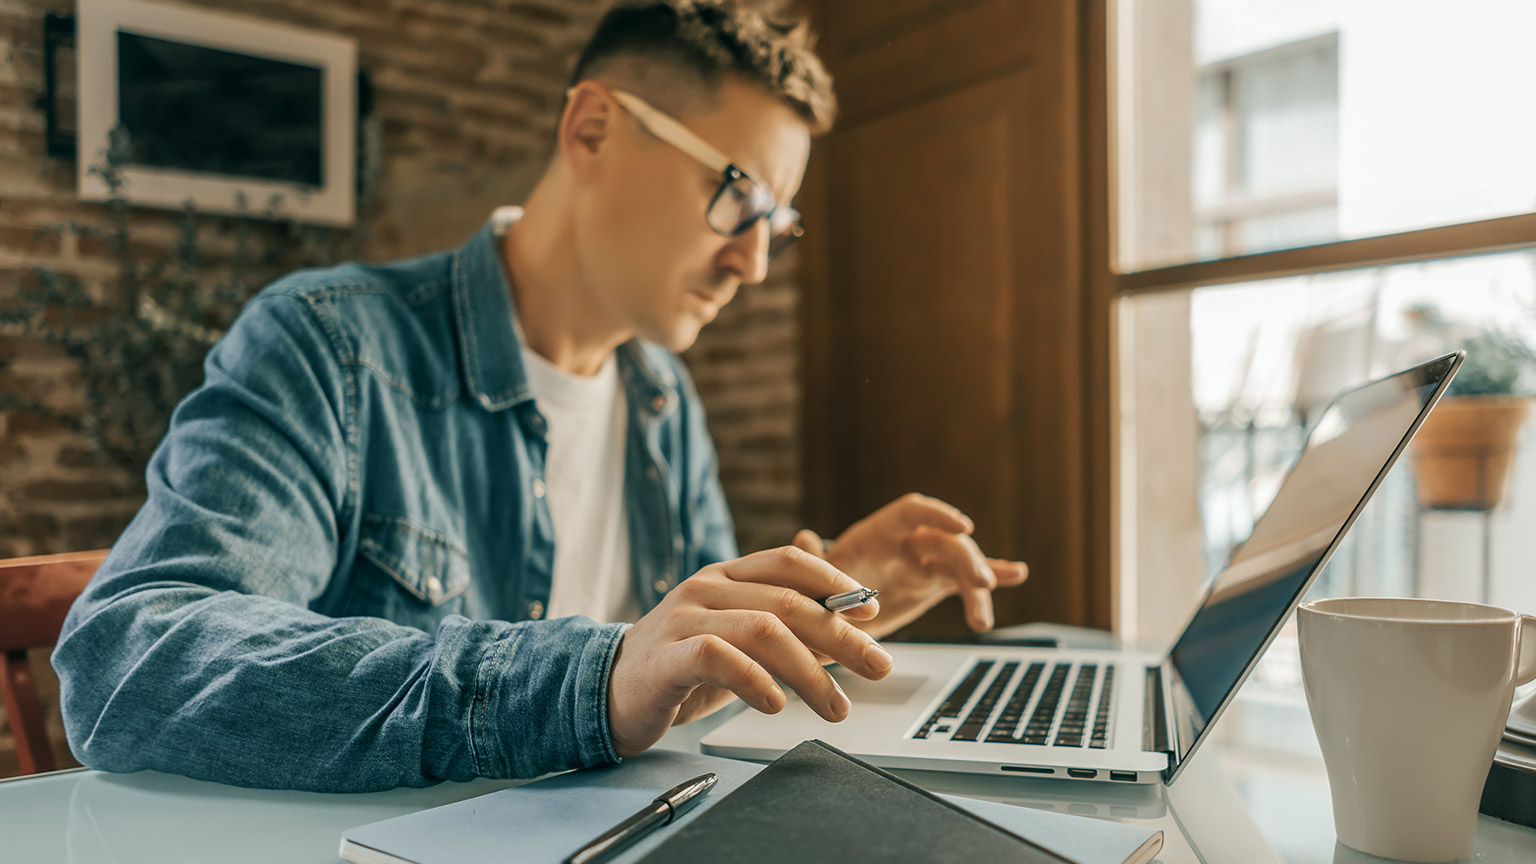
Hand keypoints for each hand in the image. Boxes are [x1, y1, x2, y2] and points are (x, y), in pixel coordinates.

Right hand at [606, 546, 892, 757]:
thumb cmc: (681, 667)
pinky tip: (776, 703)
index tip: (871, 611)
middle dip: (841, 635)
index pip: (788, 562)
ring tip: (836, 706)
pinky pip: (718, 658)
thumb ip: (783, 627)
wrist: (606, 692)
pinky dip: (756, 680)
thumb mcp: (737, 640)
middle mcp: (705, 588)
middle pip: (786, 600)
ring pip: (762, 629)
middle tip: (878, 666)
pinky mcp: (665, 657)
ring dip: (810, 671)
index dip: (835, 581)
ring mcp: (683, 619)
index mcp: (725, 576)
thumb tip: (847, 625)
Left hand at [795, 493, 1028, 637]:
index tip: (964, 528)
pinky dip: (991, 577)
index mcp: (876, 533)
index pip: (912, 512)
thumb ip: (811, 560)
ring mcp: (921, 563)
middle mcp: (903, 543)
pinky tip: (1016, 574)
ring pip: (960, 565)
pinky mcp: (931, 585)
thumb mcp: (807, 579)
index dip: (938, 515)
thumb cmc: (812, 591)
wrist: (819, 620)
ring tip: (982, 619)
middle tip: (979, 585)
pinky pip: (963, 581)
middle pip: (944, 541)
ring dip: (979, 585)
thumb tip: (803, 538)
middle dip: (967, 559)